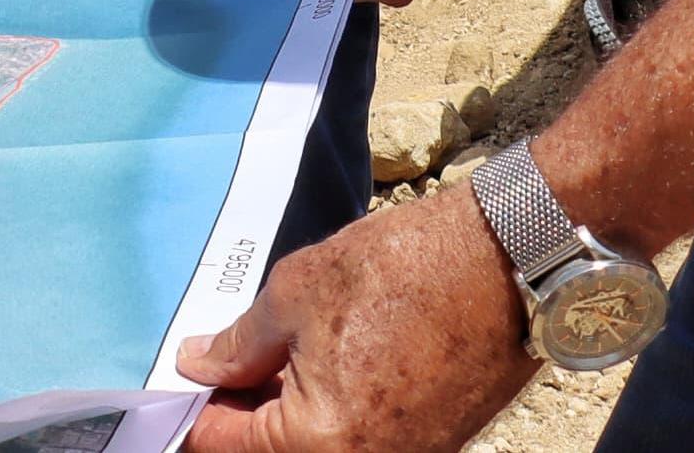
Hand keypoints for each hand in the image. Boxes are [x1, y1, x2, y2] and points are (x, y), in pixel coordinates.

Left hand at [182, 186, 535, 451]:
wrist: (507, 259)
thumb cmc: (403, 270)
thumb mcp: (294, 295)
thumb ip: (239, 344)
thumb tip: (198, 365)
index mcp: (318, 444)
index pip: (223, 444)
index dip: (196, 405)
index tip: (187, 372)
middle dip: (243, 410)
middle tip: (225, 356)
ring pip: (315, 448)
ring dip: (287, 411)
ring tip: (277, 352)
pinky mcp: (434, 444)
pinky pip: (359, 440)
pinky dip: (331, 413)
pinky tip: (324, 362)